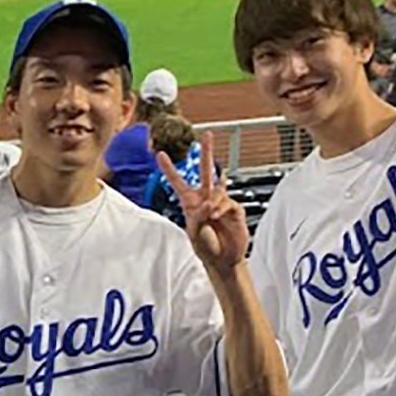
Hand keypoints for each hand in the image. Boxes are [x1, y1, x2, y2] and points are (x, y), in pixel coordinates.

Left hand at [156, 147, 247, 271]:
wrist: (223, 260)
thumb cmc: (206, 247)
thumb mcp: (195, 231)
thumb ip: (199, 215)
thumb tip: (208, 202)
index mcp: (190, 203)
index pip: (178, 182)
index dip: (169, 169)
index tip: (160, 154)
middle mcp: (205, 199)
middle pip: (205, 170)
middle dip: (206, 152)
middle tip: (207, 135)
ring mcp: (220, 202)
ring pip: (218, 187)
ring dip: (214, 201)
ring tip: (211, 215)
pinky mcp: (234, 209)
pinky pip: (228, 201)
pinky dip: (222, 209)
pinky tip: (219, 216)